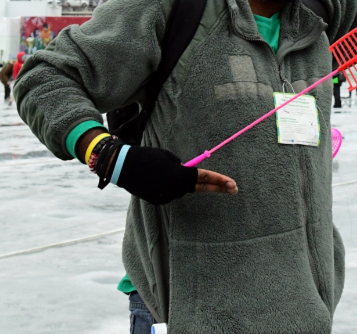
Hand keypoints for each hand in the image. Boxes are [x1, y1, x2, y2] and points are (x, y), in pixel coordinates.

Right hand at [114, 146, 236, 204]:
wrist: (122, 167)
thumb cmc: (147, 157)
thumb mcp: (168, 157)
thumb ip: (182, 167)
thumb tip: (189, 174)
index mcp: (180, 175)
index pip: (204, 177)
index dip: (220, 180)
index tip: (232, 184)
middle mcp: (175, 189)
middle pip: (199, 187)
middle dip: (217, 187)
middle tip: (233, 188)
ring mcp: (167, 197)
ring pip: (182, 188)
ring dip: (181, 180)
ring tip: (161, 169)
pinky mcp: (159, 200)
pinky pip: (170, 191)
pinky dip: (169, 185)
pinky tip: (156, 177)